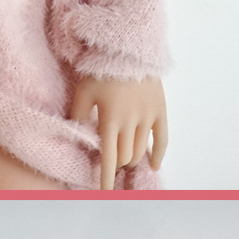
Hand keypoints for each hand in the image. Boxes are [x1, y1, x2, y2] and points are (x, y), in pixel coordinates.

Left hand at [70, 73, 167, 187]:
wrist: (128, 45)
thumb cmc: (102, 66)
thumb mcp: (84, 90)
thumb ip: (78, 114)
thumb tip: (76, 134)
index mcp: (109, 120)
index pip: (109, 158)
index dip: (107, 178)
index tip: (105, 193)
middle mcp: (130, 122)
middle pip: (125, 157)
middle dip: (117, 165)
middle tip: (112, 166)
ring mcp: (147, 117)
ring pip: (140, 151)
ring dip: (131, 159)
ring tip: (126, 162)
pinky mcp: (160, 110)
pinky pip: (162, 138)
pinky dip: (158, 154)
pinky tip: (153, 165)